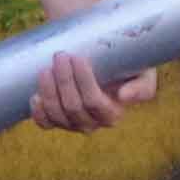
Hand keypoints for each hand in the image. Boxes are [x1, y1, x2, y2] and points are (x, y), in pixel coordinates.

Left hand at [28, 48, 156, 133]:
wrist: (106, 63)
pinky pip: (45, 123)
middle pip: (73, 106)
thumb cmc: (128, 67)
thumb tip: (123, 96)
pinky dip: (38, 112)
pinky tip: (35, 96)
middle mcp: (92, 124)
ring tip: (46, 68)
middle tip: (60, 55)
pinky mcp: (55, 121)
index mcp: (112, 115)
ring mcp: (71, 124)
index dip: (84, 81)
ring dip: (48, 91)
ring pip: (56, 114)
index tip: (78, 58)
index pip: (94, 102)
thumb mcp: (144, 74)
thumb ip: (142, 87)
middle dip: (64, 80)